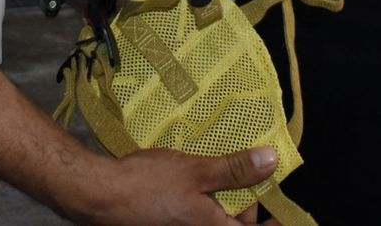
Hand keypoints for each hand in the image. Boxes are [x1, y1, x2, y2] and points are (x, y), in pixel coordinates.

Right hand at [63, 146, 278, 224]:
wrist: (100, 195)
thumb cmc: (147, 185)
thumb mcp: (196, 171)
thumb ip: (235, 169)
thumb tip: (271, 161)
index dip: (273, 220)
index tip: (280, 206)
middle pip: (236, 224)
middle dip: (244, 201)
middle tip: (245, 169)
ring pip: (216, 219)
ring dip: (222, 198)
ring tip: (218, 168)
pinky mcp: (170, 225)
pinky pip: (198, 216)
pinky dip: (204, 199)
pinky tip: (196, 176)